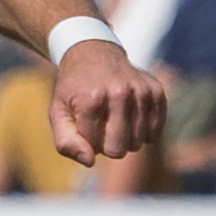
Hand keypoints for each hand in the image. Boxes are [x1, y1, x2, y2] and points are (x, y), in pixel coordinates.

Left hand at [48, 37, 164, 166]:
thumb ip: (66, 142)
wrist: (93, 54)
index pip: (94, 148)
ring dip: (124, 137)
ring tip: (113, 118)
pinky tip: (130, 117)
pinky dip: (142, 131)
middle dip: (106, 144)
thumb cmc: (73, 90)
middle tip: (99, 124)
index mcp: (92, 99)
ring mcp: (142, 91)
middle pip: (119, 150)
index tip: (83, 122)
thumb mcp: (58, 113)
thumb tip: (90, 162)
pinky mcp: (157, 92)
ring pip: (138, 143)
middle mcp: (120, 93)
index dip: (87, 139)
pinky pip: (155, 133)